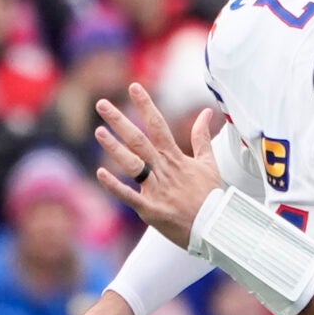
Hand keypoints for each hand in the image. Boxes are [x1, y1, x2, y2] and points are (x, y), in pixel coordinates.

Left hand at [95, 84, 224, 243]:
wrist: (214, 227)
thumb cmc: (210, 195)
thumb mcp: (209, 163)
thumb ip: (202, 137)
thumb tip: (205, 112)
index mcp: (176, 158)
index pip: (158, 125)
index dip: (145, 105)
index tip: (134, 87)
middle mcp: (163, 170)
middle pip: (139, 140)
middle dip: (120, 121)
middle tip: (102, 104)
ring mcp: (156, 189)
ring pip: (132, 164)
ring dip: (114, 147)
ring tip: (99, 131)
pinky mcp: (150, 209)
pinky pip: (129, 196)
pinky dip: (114, 186)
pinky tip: (100, 173)